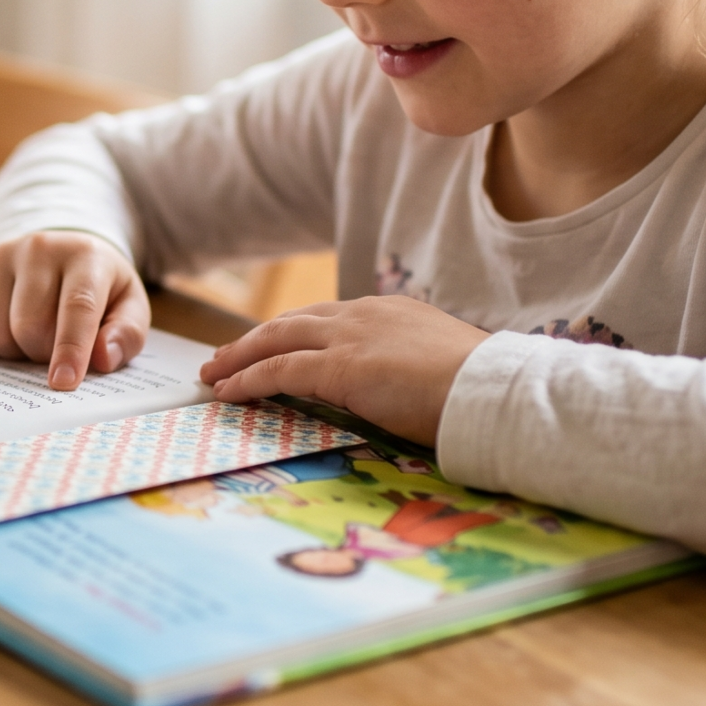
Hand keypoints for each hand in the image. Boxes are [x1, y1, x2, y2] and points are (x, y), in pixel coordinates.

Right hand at [0, 231, 150, 390]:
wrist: (60, 253)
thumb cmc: (98, 289)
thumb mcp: (128, 307)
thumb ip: (126, 334)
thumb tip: (102, 358)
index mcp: (85, 256)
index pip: (76, 306)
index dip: (70, 349)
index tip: (64, 383)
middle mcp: (38, 248)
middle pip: (29, 325)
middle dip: (41, 353)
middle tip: (53, 349)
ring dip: (12, 352)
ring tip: (30, 339)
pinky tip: (4, 332)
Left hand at [199, 297, 488, 445]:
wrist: (492, 389)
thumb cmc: (479, 387)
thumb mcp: (439, 366)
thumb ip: (410, 368)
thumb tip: (403, 388)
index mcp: (389, 312)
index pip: (325, 319)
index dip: (292, 334)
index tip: (271, 346)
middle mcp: (363, 315)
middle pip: (291, 323)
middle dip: (253, 340)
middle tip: (224, 357)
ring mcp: (349, 338)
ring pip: (275, 340)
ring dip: (239, 358)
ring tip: (214, 374)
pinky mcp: (340, 367)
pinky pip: (279, 371)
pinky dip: (248, 380)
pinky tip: (228, 393)